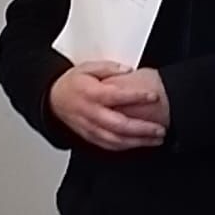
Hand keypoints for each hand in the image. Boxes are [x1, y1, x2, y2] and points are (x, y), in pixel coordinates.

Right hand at [49, 62, 166, 151]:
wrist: (53, 100)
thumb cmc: (73, 83)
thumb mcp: (88, 67)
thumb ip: (109, 68)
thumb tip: (127, 70)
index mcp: (91, 94)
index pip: (116, 96)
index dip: (136, 97)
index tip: (154, 96)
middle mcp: (91, 113)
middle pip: (119, 125)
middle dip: (142, 129)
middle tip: (160, 128)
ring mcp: (90, 128)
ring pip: (116, 140)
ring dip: (138, 142)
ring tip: (156, 139)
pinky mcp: (90, 137)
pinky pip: (110, 146)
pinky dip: (127, 147)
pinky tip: (141, 144)